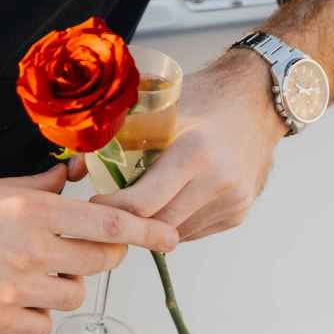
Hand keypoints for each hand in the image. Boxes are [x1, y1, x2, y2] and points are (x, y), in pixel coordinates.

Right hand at [0, 163, 177, 333]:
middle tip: (88, 251)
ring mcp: (13, 290)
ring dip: (66, 285)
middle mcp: (30, 251)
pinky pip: (45, 326)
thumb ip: (41, 187)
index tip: (171, 238)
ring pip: (75, 295)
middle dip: (104, 257)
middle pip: (101, 263)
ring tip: (34, 273)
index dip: (146, 232)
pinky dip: (39, 315)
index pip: (107, 223)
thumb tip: (76, 175)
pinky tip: (18, 299)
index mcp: (32, 212)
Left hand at [91, 50, 286, 241]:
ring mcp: (232, 201)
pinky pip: (195, 231)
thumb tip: (75, 170)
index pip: (143, 204)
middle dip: (130, 222)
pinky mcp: (238, 213)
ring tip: (142, 202)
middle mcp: (218, 182)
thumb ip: (116, 136)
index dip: (112, 209)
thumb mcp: (159, 108)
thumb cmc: (206, 99)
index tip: (96, 201)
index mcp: (195, 153)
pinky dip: (176, 223)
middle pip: (158, 225)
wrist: (259, 102)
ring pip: (176, 234)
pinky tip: (172, 200)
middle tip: (110, 209)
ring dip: (153, 225)